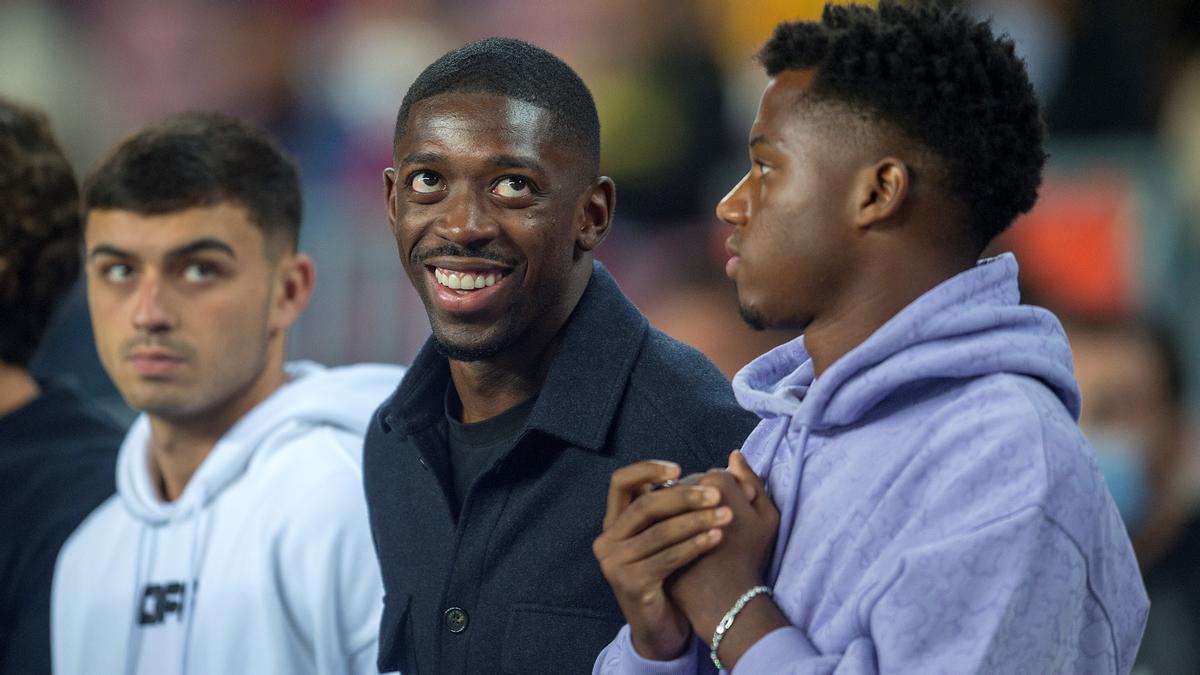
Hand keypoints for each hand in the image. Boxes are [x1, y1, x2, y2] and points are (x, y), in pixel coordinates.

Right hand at [593, 460, 733, 660]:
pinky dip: (695, 545)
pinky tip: (717, 538)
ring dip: (697, 521)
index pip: (620, 482)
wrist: (660, 628)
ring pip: (660, 532)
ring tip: (726, 515)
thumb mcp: (665, 536)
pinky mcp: (631, 584)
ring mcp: (615, 564)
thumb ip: (674, 507)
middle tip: (716, 494)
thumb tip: (710, 472)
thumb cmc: (668, 575)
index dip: (647, 469)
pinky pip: (668, 558)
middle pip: (645, 505)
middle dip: (684, 496)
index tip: (680, 468)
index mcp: (613, 522)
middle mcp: (607, 540)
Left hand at [668, 451, 785, 669]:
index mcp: (716, 482)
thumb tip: (734, 455)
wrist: (725, 598)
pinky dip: (666, 529)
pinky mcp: (651, 533)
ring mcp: (664, 511)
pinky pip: (655, 522)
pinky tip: (678, 543)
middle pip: (686, 487)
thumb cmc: (750, 556)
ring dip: (680, 514)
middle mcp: (686, 492)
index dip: (722, 496)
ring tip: (697, 536)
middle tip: (714, 530)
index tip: (731, 516)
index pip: (712, 477)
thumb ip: (752, 480)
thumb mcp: (767, 517)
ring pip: (669, 502)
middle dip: (698, 503)